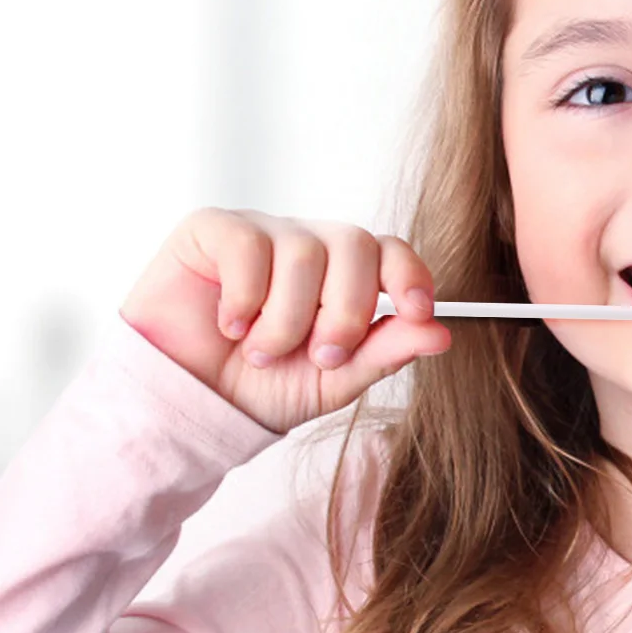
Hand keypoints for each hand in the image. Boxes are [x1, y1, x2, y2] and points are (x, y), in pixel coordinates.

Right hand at [119, 207, 449, 434]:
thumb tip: (441, 334)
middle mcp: (308, 244)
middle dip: (345, 310)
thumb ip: (385, 352)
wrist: (190, 403)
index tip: (418, 311)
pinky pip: (248, 247)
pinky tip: (230, 325)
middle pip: (355, 244)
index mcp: (344, 275)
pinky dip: (244, 299)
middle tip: (321, 354)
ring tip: (261, 352)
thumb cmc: (260, 387)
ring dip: (284, 320)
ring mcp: (261, 231)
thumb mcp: (333, 381)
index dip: (409, 275)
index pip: (390, 251)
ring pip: (302, 252)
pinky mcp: (212, 229)